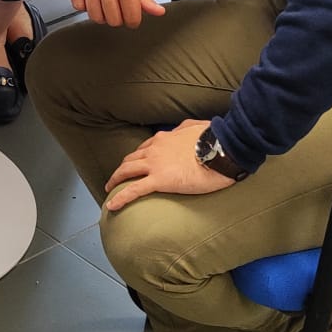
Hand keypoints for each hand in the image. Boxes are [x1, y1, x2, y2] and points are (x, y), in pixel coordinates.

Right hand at [68, 0, 163, 26]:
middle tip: (121, 9)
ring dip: (102, 14)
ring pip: (94, 15)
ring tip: (106, 5)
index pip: (131, 17)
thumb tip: (156, 12)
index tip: (133, 17)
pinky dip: (84, 5)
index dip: (134, 20)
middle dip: (119, 18)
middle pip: (112, 20)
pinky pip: (77, 4)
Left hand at [104, 120, 234, 211]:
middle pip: (131, 159)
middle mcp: (155, 149)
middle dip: (122, 168)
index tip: (135, 163)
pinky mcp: (159, 181)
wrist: (221, 149)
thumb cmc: (215, 139)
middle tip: (117, 178)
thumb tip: (186, 129)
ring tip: (110, 189)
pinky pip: (133, 190)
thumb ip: (187, 128)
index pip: (145, 147)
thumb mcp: (197, 126)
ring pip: (126, 171)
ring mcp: (155, 165)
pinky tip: (112, 205)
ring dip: (115, 180)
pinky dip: (120, 198)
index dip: (137, 157)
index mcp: (164, 138)